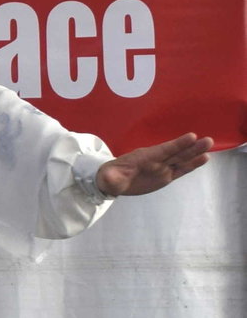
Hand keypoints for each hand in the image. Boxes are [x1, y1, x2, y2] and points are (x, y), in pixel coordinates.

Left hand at [95, 133, 214, 196]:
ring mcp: (162, 167)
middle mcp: (156, 160)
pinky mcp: (166, 175)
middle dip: (191, 147)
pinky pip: (181, 169)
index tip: (191, 137)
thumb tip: (108, 179)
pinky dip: (192, 165)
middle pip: (176, 153)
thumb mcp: (108, 178)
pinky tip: (204, 158)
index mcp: (143, 157)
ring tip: (210, 145)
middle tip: (208, 140)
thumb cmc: (110, 176)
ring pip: (181, 159)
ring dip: (195, 153)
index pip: (162, 150)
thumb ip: (110, 178)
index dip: (176, 144)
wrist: (114, 180)